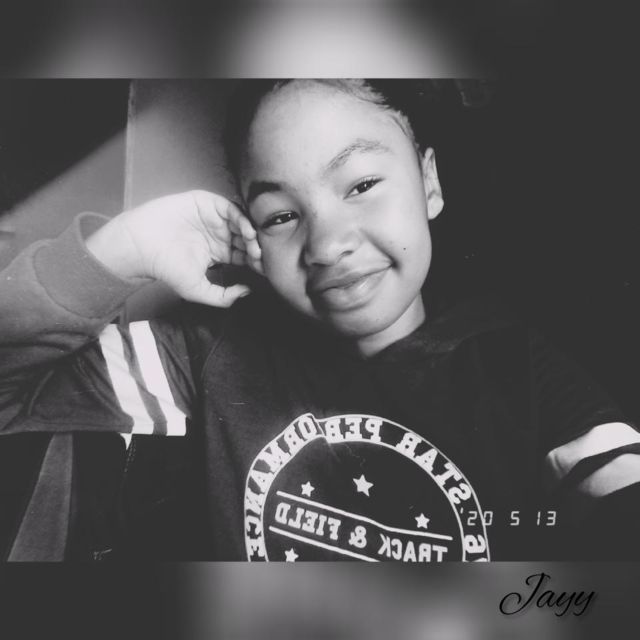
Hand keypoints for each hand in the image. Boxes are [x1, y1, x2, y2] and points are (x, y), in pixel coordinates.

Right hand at [86, 191, 262, 306]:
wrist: (142, 247)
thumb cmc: (167, 269)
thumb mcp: (199, 291)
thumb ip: (223, 297)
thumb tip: (247, 291)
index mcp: (220, 253)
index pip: (246, 256)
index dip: (256, 262)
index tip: (263, 270)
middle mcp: (219, 235)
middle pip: (247, 238)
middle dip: (256, 247)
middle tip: (260, 257)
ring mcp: (214, 218)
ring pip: (241, 223)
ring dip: (251, 233)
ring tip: (254, 245)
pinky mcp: (206, 203)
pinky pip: (229, 208)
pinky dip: (240, 218)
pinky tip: (246, 231)